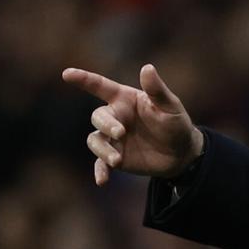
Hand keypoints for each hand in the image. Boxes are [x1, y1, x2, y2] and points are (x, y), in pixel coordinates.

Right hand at [62, 64, 202, 185]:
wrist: (181, 154)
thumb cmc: (176, 123)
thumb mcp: (170, 106)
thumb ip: (157, 90)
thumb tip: (147, 68)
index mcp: (125, 99)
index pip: (100, 86)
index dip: (84, 79)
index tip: (67, 74)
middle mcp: (115, 117)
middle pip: (98, 116)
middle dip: (106, 124)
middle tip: (121, 133)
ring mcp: (113, 139)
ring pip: (95, 140)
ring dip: (103, 150)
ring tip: (117, 160)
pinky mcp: (115, 158)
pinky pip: (100, 163)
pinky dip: (100, 171)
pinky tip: (102, 181)